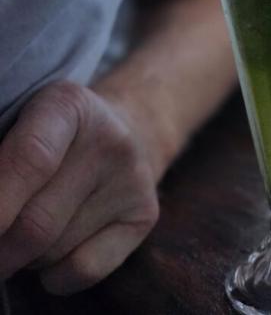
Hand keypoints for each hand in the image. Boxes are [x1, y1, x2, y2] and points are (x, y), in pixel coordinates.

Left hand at [0, 81, 158, 294]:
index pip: (30, 159)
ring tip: (31, 226)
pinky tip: (58, 247)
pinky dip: (53, 275)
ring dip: (24, 257)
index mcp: (68, 105)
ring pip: (52, 252)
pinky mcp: (145, 215)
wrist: (126, 130)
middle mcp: (110, 139)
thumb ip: (3, 162)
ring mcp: (132, 179)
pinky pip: (82, 270)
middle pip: (35, 223)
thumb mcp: (23, 124)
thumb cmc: (53, 134)